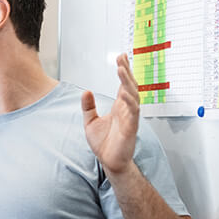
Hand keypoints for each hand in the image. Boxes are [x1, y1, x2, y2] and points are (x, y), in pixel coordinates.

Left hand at [81, 52, 139, 176]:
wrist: (109, 161)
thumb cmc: (103, 143)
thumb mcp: (90, 122)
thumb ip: (88, 107)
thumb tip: (86, 91)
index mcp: (118, 107)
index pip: (122, 85)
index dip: (123, 71)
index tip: (122, 57)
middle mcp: (126, 109)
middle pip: (129, 86)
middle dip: (126, 72)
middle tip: (122, 58)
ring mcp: (130, 117)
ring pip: (133, 96)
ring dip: (127, 82)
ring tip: (121, 70)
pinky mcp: (131, 128)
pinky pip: (133, 112)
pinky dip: (129, 102)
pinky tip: (124, 93)